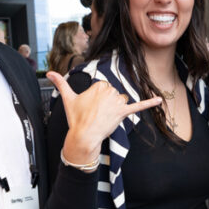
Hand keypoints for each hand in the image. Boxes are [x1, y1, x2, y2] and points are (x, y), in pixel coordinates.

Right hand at [48, 71, 162, 165]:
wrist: (83, 136)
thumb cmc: (76, 118)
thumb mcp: (68, 98)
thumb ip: (60, 83)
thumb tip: (49, 73)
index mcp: (99, 85)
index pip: (104, 87)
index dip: (98, 98)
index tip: (91, 107)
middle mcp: (109, 91)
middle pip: (114, 94)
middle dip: (107, 104)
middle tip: (96, 114)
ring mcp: (117, 103)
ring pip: (122, 101)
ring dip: (116, 109)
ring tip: (105, 118)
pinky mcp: (123, 113)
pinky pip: (138, 106)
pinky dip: (149, 103)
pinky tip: (160, 100)